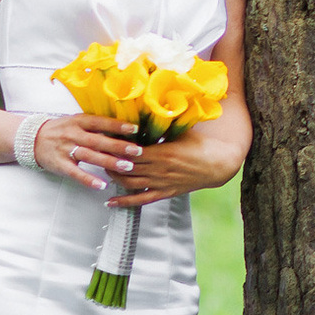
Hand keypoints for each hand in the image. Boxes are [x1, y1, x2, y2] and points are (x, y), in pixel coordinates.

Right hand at [35, 114, 142, 188]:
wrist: (32, 138)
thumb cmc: (62, 129)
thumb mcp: (77, 121)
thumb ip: (96, 126)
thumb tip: (124, 129)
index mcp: (79, 121)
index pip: (101, 122)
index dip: (117, 126)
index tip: (135, 130)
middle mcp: (72, 134)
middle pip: (98, 141)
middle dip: (119, 146)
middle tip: (138, 151)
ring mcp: (65, 150)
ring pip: (90, 156)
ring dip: (109, 162)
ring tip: (127, 167)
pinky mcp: (60, 164)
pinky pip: (75, 173)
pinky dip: (88, 179)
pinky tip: (101, 185)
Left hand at [107, 123, 238, 208]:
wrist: (218, 164)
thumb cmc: (200, 144)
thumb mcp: (182, 131)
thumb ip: (164, 125)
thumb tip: (148, 112)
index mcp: (162, 152)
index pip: (131, 151)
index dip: (115, 147)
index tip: (103, 140)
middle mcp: (158, 170)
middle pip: (126, 167)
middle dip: (109, 161)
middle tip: (97, 154)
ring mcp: (161, 183)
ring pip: (130, 183)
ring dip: (114, 178)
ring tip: (103, 170)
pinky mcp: (165, 192)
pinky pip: (141, 200)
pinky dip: (124, 202)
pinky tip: (110, 202)